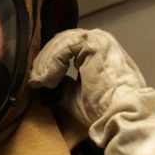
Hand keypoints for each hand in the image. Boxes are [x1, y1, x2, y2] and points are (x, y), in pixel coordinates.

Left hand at [29, 28, 154, 154]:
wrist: (121, 115)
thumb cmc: (102, 111)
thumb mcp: (75, 96)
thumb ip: (64, 84)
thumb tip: (46, 81)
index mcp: (99, 54)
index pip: (67, 49)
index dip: (49, 63)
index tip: (36, 82)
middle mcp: (101, 43)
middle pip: (62, 43)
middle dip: (44, 61)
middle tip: (33, 80)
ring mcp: (99, 40)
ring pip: (61, 43)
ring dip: (46, 63)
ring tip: (38, 82)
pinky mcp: (95, 43)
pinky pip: (64, 48)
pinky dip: (52, 64)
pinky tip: (48, 81)